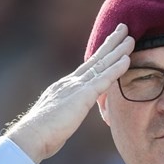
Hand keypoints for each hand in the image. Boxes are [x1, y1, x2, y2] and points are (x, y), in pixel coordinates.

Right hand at [6, 24, 133, 163]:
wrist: (32, 135)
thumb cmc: (43, 133)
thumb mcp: (58, 117)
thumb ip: (67, 111)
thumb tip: (68, 115)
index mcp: (66, 87)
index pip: (88, 67)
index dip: (101, 54)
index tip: (110, 42)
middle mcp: (71, 82)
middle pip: (96, 58)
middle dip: (111, 43)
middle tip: (124, 28)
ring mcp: (77, 87)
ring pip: (102, 64)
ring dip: (118, 50)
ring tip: (131, 38)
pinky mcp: (82, 96)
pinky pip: (103, 79)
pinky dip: (116, 68)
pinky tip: (127, 59)